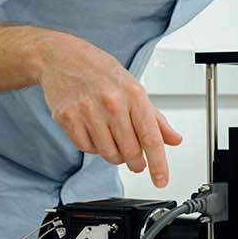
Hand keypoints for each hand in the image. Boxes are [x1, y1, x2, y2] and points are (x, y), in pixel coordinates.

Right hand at [35, 33, 183, 186]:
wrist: (62, 58)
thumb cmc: (101, 72)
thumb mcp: (134, 88)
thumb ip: (155, 118)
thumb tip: (174, 139)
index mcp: (134, 94)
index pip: (151, 137)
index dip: (158, 163)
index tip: (161, 180)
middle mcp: (112, 103)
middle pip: (130, 151)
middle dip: (135, 162)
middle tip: (135, 160)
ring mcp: (88, 111)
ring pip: (108, 154)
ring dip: (114, 155)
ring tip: (112, 138)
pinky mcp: (67, 118)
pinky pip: (86, 148)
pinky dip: (93, 146)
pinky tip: (94, 131)